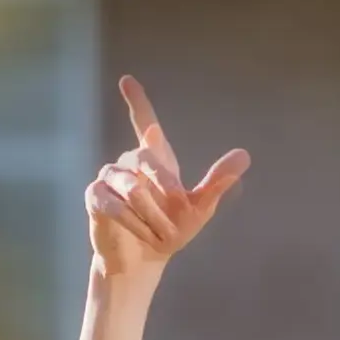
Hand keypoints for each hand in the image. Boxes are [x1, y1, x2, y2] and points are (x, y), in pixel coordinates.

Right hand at [86, 75, 248, 283]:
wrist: (145, 259)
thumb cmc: (171, 230)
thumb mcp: (199, 208)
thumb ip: (217, 181)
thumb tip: (244, 155)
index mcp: (156, 160)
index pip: (145, 123)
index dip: (137, 102)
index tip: (127, 80)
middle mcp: (129, 163)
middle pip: (144, 158)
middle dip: (164, 185)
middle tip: (179, 208)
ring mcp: (109, 179)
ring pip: (130, 186)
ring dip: (150, 213)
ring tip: (161, 233)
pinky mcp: (95, 198)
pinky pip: (111, 203)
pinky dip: (131, 221)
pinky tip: (142, 233)